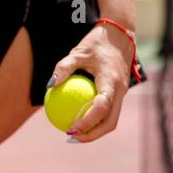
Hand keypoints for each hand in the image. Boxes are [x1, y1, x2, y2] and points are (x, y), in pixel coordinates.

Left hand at [48, 21, 133, 141]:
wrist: (120, 35)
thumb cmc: (96, 43)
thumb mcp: (78, 52)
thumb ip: (64, 67)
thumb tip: (50, 85)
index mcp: (112, 82)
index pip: (101, 108)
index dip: (87, 122)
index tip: (71, 128)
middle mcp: (120, 91)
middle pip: (110, 122)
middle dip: (93, 135)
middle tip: (71, 137)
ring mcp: (123, 94)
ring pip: (112, 119)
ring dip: (95, 130)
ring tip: (74, 133)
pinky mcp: (120, 93)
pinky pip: (109, 111)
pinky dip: (96, 119)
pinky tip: (79, 118)